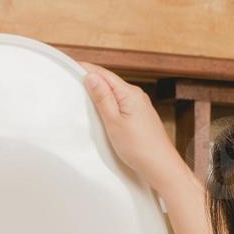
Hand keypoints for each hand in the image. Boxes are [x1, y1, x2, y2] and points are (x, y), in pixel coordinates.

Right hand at [81, 62, 188, 195]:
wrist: (162, 167)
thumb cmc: (140, 148)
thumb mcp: (114, 122)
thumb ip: (103, 98)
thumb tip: (92, 77)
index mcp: (130, 94)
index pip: (104, 74)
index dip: (87, 69)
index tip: (72, 66)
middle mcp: (137, 96)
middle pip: (110, 82)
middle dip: (93, 80)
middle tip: (73, 78)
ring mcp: (140, 107)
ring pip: (116, 94)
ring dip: (101, 92)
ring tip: (84, 92)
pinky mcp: (141, 118)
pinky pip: (122, 105)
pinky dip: (110, 104)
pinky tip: (102, 110)